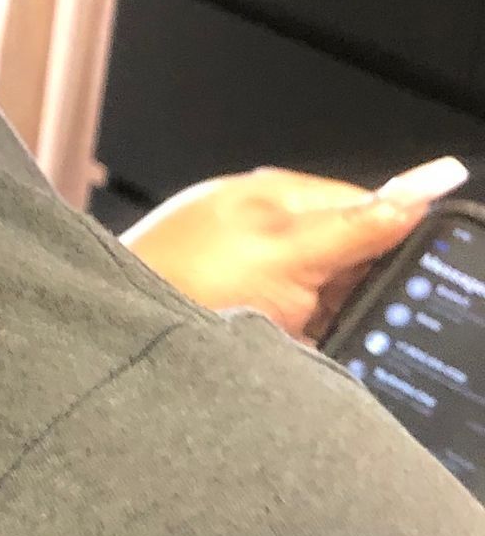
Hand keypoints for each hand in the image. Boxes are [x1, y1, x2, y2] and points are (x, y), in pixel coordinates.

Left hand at [121, 158, 467, 343]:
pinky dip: (289, 339)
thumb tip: (421, 189)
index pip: (367, 206)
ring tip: (286, 330)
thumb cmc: (183, 282)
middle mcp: (262, 223)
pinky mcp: (231, 303)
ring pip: (317, 295)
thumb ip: (354, 227)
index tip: (403, 283)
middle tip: (329, 315)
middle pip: (344, 255)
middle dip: (353, 292)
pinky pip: (287, 322)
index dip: (394, 244)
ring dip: (320, 319)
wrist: (113, 329)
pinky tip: (268, 346)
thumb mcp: (288, 255)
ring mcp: (245, 264)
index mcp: (279, 195)